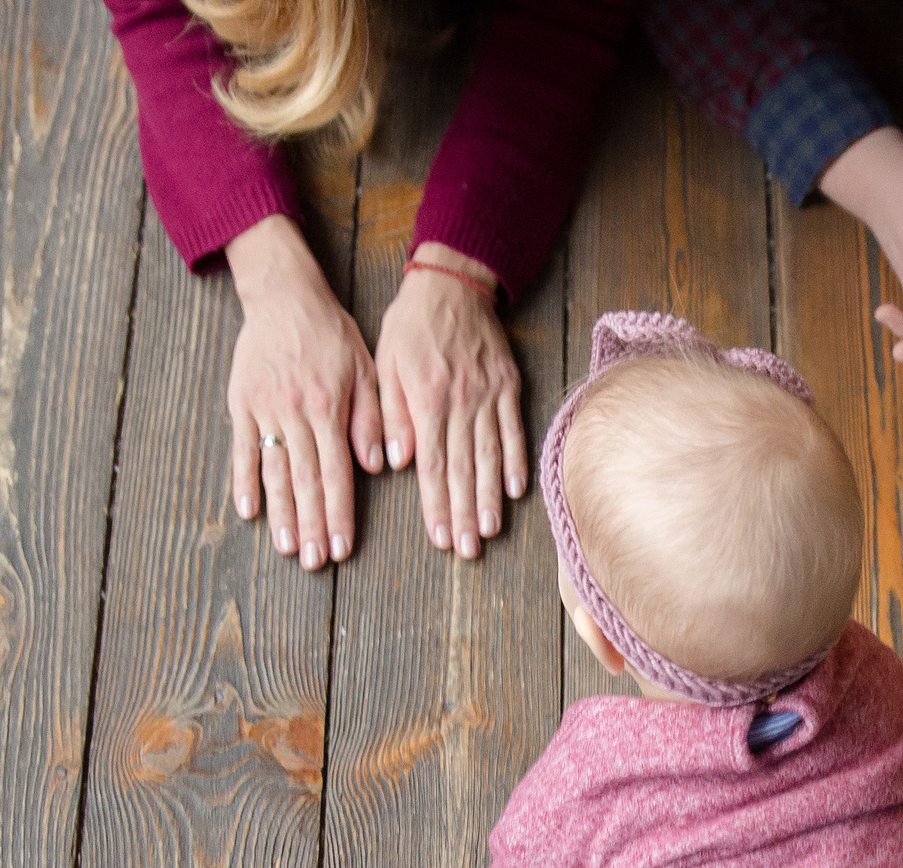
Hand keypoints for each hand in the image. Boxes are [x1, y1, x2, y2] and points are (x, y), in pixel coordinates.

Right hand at [226, 215, 384, 569]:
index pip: (336, 473)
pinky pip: (241, 449)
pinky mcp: (241, 404)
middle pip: (305, 481)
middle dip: (312, 525)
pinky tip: (247, 512)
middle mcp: (296, 414)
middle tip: (316, 563)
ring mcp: (265, 410)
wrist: (284, 296)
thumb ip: (371, 418)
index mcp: (330, 408)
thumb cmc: (331, 334)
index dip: (339, 513)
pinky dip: (243, 481)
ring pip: (274, 471)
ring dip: (280, 514)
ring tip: (287, 548)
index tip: (343, 547)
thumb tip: (376, 466)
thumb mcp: (365, 369)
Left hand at [377, 245, 526, 559]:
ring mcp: (489, 396)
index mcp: (427, 400)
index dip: (436, 504)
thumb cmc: (411, 325)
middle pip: (464, 469)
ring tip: (490, 531)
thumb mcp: (386, 364)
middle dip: (464, 514)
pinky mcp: (508, 388)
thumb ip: (392, 415)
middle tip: (466, 550)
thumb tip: (397, 463)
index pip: (432, 465)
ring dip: (490, 498)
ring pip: (490, 456)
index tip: (439, 537)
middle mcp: (461, 403)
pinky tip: (516, 491)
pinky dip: (516, 462)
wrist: (453, 283)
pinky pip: (514, 431)